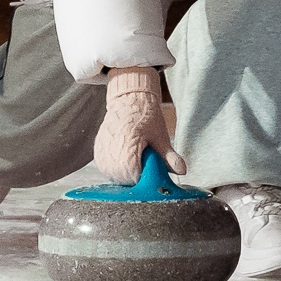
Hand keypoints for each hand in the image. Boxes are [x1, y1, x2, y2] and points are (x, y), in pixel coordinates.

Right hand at [94, 66, 183, 184]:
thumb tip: (182, 170)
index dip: (146, 176)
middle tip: (146, 157)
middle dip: (138, 174)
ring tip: (136, 152)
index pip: (136, 178)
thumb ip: (169, 157)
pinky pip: (109, 170)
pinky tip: (126, 153)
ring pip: (117, 177)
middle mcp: (110, 155)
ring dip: (128, 171)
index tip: (152, 166)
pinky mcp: (98, 155)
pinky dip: (119, 166)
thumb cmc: (145, 116)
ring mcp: (101, 156)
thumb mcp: (160, 136)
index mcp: (126, 150)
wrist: (127, 100)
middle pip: (126, 180)